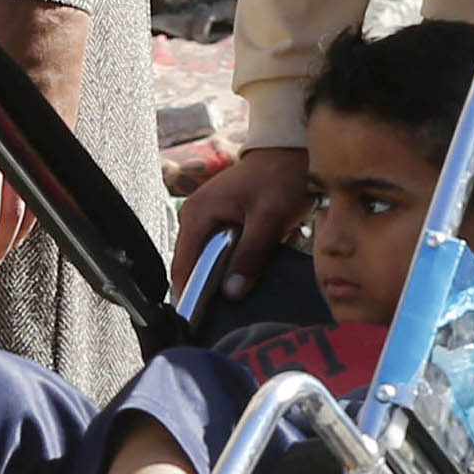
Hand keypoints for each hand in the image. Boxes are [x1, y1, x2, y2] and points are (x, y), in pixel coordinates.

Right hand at [171, 143, 309, 299]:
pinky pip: (220, 252)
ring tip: (242, 295)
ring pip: (208, 261)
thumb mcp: (269, 219)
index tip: (202, 323)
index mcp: (197, 215)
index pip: (182, 267)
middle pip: (193, 267)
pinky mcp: (221, 221)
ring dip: (223, 278)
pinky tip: (250, 274)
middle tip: (231, 314)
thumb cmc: (280, 178)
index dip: (190, 296)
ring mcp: (207, 218)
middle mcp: (195, 217)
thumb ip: (249, 256)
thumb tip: (231, 293)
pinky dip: (232, 265)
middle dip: (209, 290)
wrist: (291, 150)